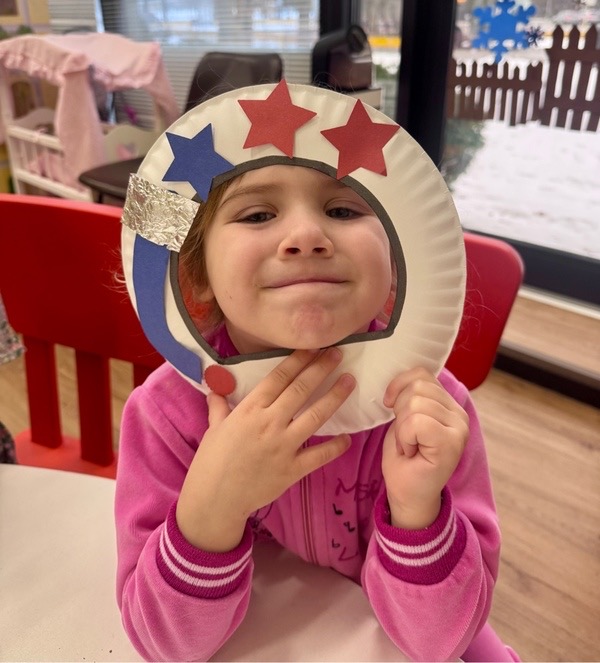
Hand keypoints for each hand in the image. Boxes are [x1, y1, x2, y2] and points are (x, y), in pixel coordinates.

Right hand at [177, 347, 355, 550]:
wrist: (215, 500)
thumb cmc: (211, 462)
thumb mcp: (213, 428)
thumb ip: (220, 406)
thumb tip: (216, 386)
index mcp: (249, 409)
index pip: (279, 377)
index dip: (298, 359)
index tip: (313, 346)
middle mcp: (269, 423)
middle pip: (301, 389)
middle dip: (321, 368)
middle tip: (338, 353)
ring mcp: (283, 446)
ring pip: (316, 416)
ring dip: (335, 397)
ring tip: (349, 381)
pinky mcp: (293, 469)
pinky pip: (320, 455)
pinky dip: (336, 446)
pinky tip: (348, 437)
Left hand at [381, 367, 468, 529]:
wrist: (407, 494)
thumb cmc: (404, 458)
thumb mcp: (404, 417)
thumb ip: (412, 395)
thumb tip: (405, 376)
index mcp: (448, 404)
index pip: (421, 374)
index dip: (399, 388)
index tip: (394, 411)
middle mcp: (459, 414)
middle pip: (417, 387)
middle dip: (399, 412)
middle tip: (406, 437)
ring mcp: (459, 428)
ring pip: (415, 403)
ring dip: (402, 427)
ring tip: (410, 444)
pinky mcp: (452, 442)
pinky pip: (416, 422)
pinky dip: (404, 437)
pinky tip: (412, 451)